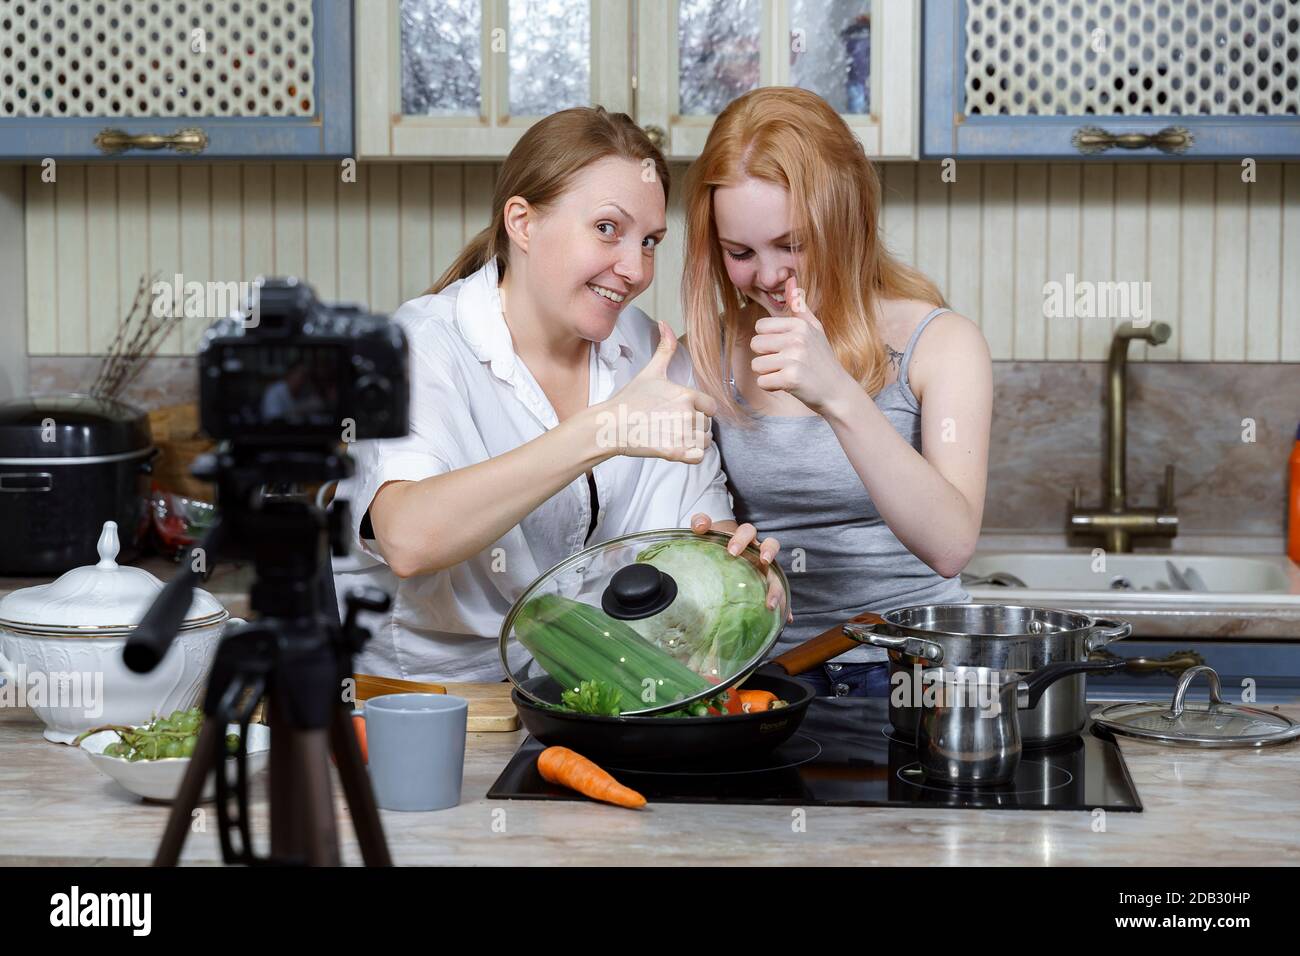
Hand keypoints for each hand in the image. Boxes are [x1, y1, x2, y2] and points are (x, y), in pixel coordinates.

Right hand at [592, 321, 716, 462]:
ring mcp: (681, 435)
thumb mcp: (651, 371)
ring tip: (672, 435)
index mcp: (687, 395)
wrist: (610, 425)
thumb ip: (665, 348)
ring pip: (704, 441)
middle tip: (670, 424)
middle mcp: (688, 414)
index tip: (681, 411)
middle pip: (707, 425)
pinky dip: (691, 455)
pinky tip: (675, 448)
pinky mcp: (675, 453)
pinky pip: (699, 457)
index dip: (700, 410)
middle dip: (694, 426)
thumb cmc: (630, 398)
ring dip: (693, 441)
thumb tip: (665, 323)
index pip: (711, 406)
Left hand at [690, 513, 791, 621]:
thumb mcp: (706, 533)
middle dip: (769, 552)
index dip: (742, 539)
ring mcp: (765, 569)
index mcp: (744, 538)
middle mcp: (758, 551)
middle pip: (771, 546)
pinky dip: (785, 606)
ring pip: (776, 574)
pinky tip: (787, 619)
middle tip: (763, 561)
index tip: (732, 551)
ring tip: (771, 604)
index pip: (747, 532)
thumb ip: (700, 523)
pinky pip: (779, 594)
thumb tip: (701, 524)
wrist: (720, 552)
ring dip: (777, 588)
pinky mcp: (767, 585)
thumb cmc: (714, 542)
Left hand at [749, 276, 854, 413]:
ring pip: (757, 365)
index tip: (785, 349)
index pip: (760, 327)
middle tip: (786, 364)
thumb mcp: (815, 329)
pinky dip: (772, 388)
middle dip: (766, 358)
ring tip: (788, 374)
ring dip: (769, 374)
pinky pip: (763, 382)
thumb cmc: (822, 360)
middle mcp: (797, 338)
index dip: (768, 341)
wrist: (837, 391)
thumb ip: (800, 307)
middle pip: (755, 345)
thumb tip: (790, 279)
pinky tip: (789, 386)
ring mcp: (794, 358)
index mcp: (799, 325)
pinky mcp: (791, 379)